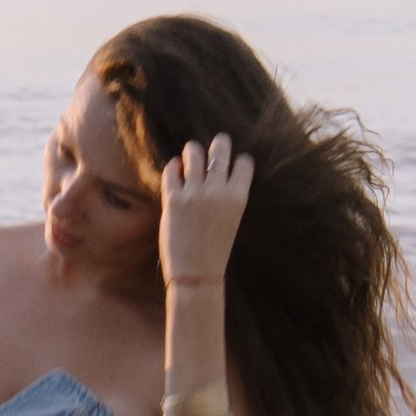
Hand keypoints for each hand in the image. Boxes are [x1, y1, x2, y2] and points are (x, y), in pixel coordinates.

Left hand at [158, 132, 252, 288]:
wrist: (197, 273)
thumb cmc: (216, 249)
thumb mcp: (232, 219)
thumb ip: (228, 196)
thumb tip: (218, 173)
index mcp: (238, 197)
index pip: (244, 163)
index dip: (238, 159)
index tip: (233, 162)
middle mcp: (218, 191)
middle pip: (220, 150)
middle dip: (219, 143)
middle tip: (217, 142)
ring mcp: (194, 193)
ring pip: (194, 153)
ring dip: (192, 151)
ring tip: (191, 153)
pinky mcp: (173, 199)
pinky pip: (172, 170)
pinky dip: (173, 167)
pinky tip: (175, 169)